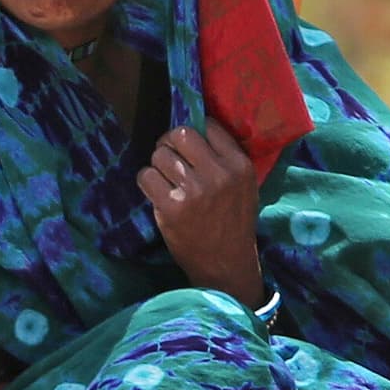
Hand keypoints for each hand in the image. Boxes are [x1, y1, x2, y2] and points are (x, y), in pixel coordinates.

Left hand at [140, 126, 265, 306]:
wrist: (225, 264)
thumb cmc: (232, 222)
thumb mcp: (243, 185)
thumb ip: (225, 158)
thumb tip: (195, 127)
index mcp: (239, 165)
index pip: (208, 126)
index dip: (193, 134)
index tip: (188, 148)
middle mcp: (219, 174)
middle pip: (180, 135)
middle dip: (169, 144)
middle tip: (169, 158)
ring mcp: (195, 190)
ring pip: (159, 155)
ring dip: (157, 166)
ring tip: (166, 181)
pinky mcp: (172, 206)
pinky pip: (146, 176)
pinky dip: (147, 182)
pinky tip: (157, 193)